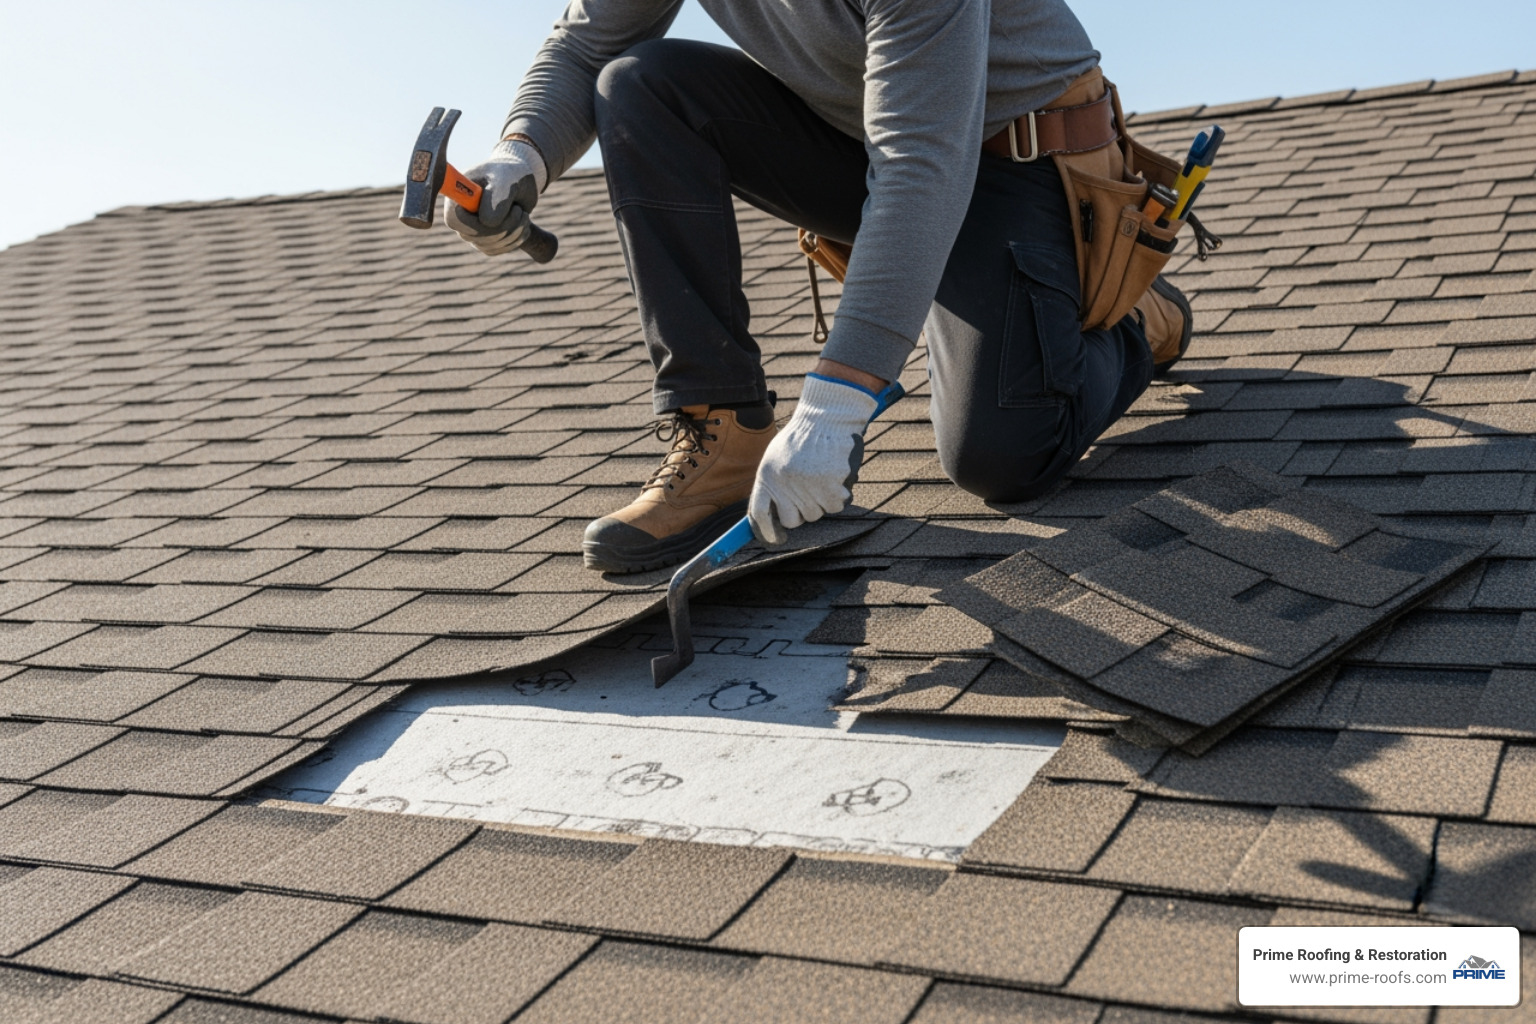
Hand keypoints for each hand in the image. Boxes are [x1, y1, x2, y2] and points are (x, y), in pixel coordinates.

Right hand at [444, 139, 545, 256]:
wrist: (520, 181)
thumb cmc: (510, 175)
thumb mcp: (505, 180)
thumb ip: (496, 199)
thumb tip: (487, 223)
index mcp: (455, 197)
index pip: (456, 221)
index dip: (480, 222)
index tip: (505, 209)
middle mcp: (459, 217)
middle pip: (477, 237)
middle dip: (505, 226)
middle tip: (520, 211)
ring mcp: (471, 231)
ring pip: (490, 245)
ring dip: (514, 232)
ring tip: (523, 214)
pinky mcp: (485, 241)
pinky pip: (499, 249)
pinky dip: (516, 239)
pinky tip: (523, 224)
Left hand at [749, 374, 878, 544]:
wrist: (827, 416)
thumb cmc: (803, 438)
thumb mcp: (777, 457)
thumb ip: (772, 484)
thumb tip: (767, 516)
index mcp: (767, 474)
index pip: (759, 513)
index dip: (765, 532)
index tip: (774, 540)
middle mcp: (784, 482)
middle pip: (792, 520)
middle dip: (801, 513)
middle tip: (809, 494)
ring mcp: (807, 486)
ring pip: (815, 514)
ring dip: (821, 501)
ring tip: (822, 475)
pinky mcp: (830, 486)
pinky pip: (835, 507)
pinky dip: (839, 495)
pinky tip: (835, 475)